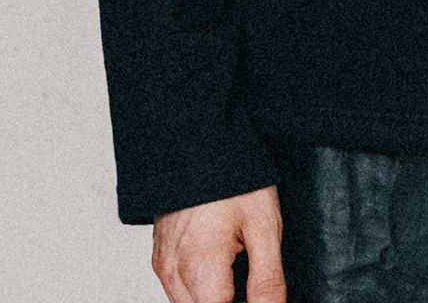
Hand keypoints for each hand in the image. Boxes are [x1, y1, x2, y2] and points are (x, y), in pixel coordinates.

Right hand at [152, 184, 284, 302]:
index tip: (259, 291)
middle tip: (248, 271)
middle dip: (228, 300)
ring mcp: (163, 264)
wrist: (199, 139)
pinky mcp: (159, 256)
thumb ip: (267, 281)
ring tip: (235, 262)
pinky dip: (198, 287)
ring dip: (212, 296)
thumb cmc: (235, 178)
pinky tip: (218, 262)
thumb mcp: (264, 227)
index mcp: (200, 267)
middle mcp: (174, 271)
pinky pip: (177, 289)